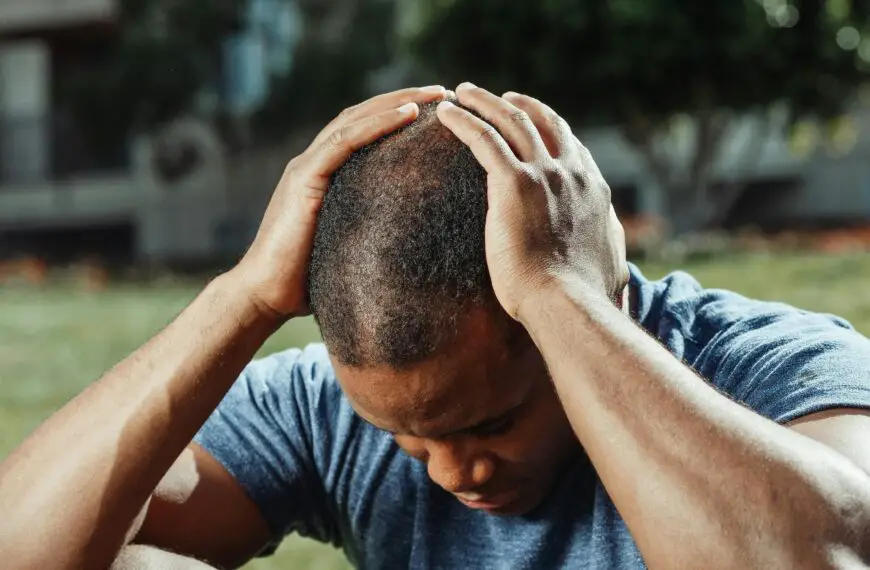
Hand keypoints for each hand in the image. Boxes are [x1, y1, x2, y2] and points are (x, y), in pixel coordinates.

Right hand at [234, 86, 447, 318]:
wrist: (265, 296)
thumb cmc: (308, 281)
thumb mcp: (348, 247)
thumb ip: (369, 232)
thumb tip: (412, 245)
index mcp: (325, 175)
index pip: (364, 131)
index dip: (397, 116)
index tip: (438, 111)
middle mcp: (314, 163)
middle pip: (362, 116)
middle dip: (404, 99)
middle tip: (444, 91)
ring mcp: (307, 168)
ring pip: (355, 120)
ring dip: (397, 102)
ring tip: (434, 95)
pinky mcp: (304, 180)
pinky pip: (344, 143)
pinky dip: (376, 124)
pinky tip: (407, 115)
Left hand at [436, 83, 627, 320]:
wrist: (568, 303)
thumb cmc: (584, 295)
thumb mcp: (612, 262)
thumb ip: (609, 245)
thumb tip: (618, 255)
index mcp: (593, 189)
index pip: (571, 146)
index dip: (551, 128)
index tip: (535, 121)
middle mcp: (571, 173)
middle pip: (543, 123)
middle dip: (520, 105)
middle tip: (501, 97)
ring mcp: (544, 175)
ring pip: (511, 121)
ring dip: (485, 101)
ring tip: (463, 92)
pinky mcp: (513, 183)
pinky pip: (483, 138)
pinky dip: (463, 120)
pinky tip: (446, 113)